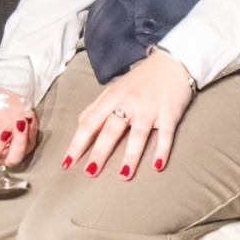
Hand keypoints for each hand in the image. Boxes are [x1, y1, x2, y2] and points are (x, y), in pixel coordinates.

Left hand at [62, 47, 195, 178]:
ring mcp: (150, 109)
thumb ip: (96, 107)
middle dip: (100, 152)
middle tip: (90, 173)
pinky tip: (157, 166)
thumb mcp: (114, 89)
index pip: (89, 123)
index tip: (67, 163)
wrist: (171, 63)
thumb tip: (80, 126)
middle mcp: (129, 103)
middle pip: (111, 130)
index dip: (77, 143)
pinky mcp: (170, 113)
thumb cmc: (140, 80)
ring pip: (138, 135)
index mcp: (111, 99)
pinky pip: (165, 135)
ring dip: (131, 156)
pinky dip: (162, 150)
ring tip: (123, 176)